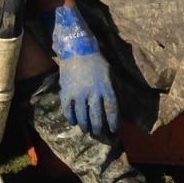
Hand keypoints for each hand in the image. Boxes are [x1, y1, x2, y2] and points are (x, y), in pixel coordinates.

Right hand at [52, 5, 118, 139]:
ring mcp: (78, 93)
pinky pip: (68, 110)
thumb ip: (113, 90)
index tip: (114, 130)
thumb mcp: (110, 74)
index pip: (112, 110)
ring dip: (85, 125)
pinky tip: (73, 122)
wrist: (77, 49)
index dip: (113, 122)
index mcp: (106, 88)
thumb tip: (117, 107)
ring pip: (82, 116)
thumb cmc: (96, 62)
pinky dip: (71, 118)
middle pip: (97, 117)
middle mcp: (93, 93)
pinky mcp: (66, 92)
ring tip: (87, 129)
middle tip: (99, 133)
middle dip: (99, 128)